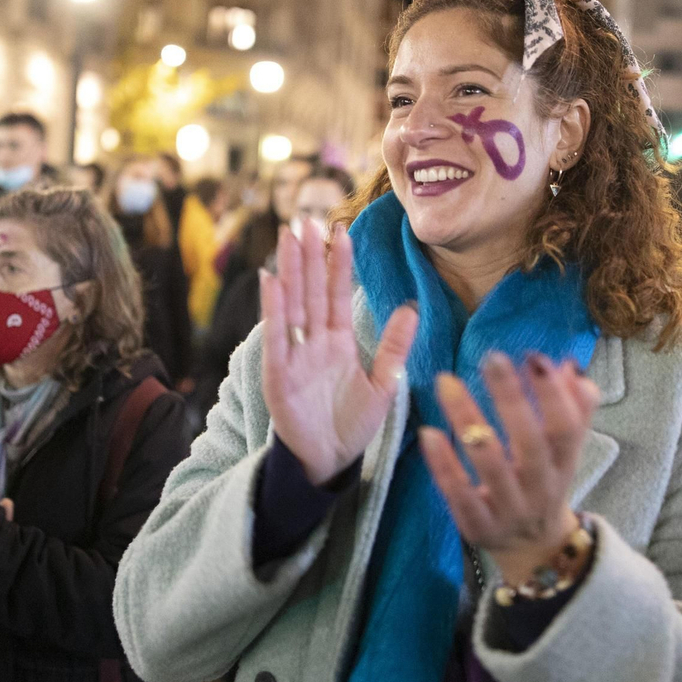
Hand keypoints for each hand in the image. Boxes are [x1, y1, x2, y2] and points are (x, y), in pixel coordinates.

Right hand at [260, 222, 418, 484]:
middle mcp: (314, 342)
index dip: (339, 263)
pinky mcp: (278, 373)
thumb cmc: (353, 426)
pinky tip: (271, 279)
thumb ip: (395, 347)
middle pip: (311, 290)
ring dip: (290, 270)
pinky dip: (273, 308)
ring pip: (292, 303)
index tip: (341, 230)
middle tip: (307, 219)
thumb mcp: (384, 385)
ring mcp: (294, 355)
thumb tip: (410, 307)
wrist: (329, 462)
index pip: (338, 294)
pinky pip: (276, 335)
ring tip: (290, 236)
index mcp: (339, 342)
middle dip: (310, 255)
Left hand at [419, 353, 597, 586]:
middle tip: (491, 358)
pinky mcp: (478, 528)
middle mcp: (541, 488)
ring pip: (490, 465)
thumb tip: (568, 365)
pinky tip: (428, 432)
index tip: (534, 357)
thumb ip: (574, 408)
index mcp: (565, 465)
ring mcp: (509, 511)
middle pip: (529, 442)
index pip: (566, 428)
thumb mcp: (565, 450)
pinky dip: (444, 464)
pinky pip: (459, 495)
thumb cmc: (544, 483)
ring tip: (447, 383)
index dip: (554, 394)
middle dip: (511, 398)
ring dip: (468, 420)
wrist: (534, 549)